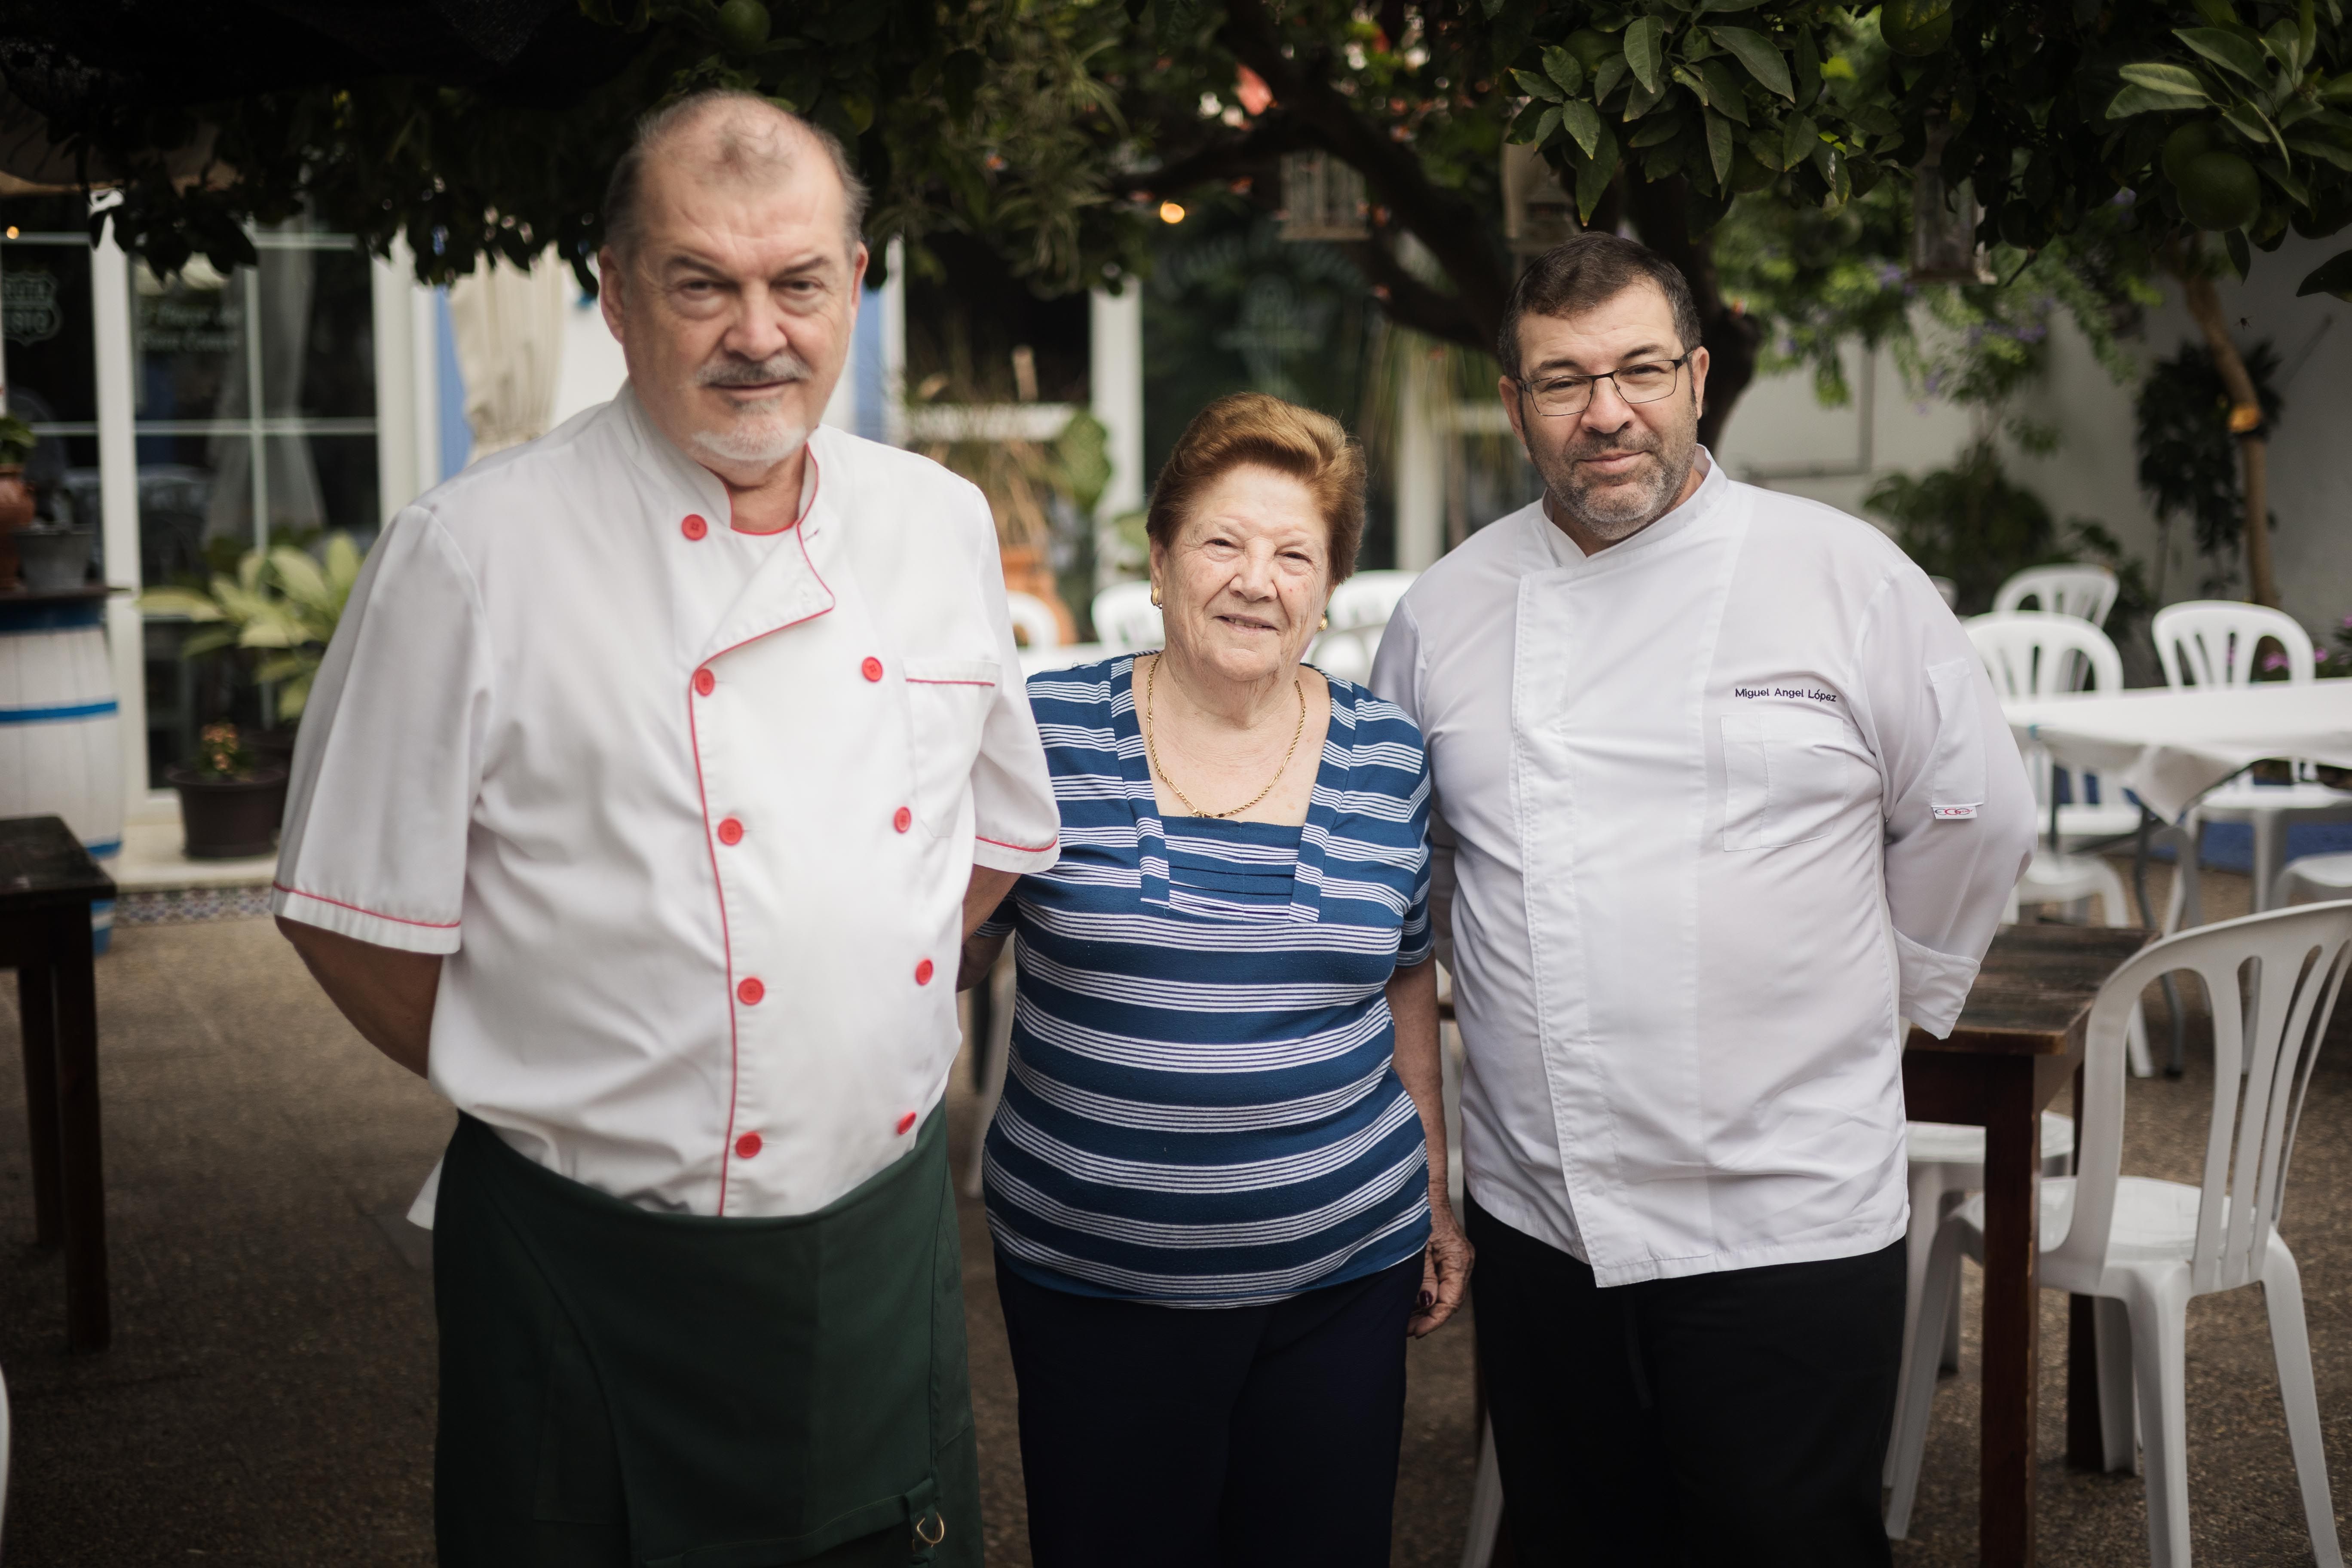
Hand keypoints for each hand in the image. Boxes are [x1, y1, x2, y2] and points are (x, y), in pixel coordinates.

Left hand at [1410, 1195, 1472, 1337]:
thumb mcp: (1417, 1247)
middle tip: (1406, 1330)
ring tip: (1406, 1319)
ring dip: (1427, 1307)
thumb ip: (1423, 1276)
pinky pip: (1441, 1280)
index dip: (1433, 1320)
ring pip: (1445, 1292)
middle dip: (1428, 1317)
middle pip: (1449, 1300)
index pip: (1451, 1301)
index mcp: (1459, 1259)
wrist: (1422, 1187)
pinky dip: (1427, 1293)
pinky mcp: (1448, 1253)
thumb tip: (1427, 1303)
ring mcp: (1456, 1257)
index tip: (1415, 1332)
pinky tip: (1412, 1300)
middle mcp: (1462, 1261)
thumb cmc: (1419, 1211)